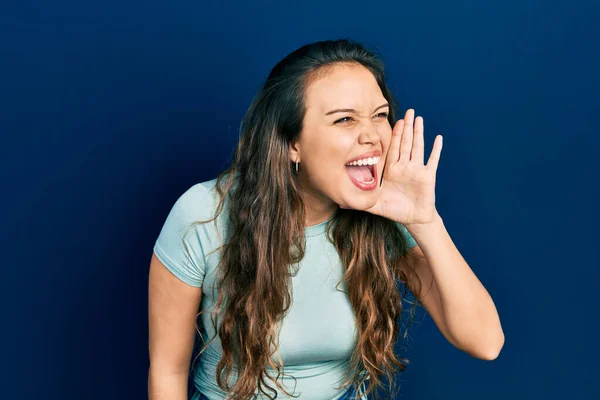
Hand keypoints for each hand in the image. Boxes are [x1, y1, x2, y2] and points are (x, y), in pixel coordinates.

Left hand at [341, 109, 442, 224]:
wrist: (413, 219)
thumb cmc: (394, 210)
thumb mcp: (375, 205)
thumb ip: (360, 201)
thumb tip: (340, 203)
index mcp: (392, 170)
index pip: (392, 148)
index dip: (394, 135)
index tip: (394, 121)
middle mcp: (404, 167)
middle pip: (405, 143)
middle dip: (406, 128)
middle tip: (409, 112)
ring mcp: (416, 170)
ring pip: (417, 147)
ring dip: (418, 133)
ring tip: (419, 119)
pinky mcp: (427, 176)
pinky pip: (432, 160)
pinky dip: (436, 150)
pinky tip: (438, 138)